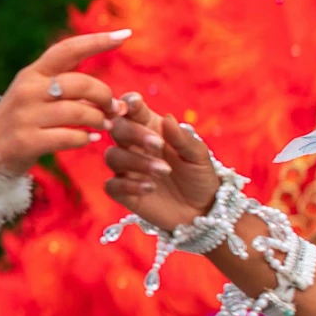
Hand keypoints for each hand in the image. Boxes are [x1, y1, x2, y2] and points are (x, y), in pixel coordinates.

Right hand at [0, 32, 128, 177]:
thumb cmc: (21, 120)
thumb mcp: (35, 93)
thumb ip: (68, 88)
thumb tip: (114, 98)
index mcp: (32, 74)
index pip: (67, 49)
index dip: (97, 41)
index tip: (125, 34)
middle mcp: (27, 90)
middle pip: (79, 83)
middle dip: (104, 95)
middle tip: (115, 108)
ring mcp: (25, 116)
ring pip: (77, 111)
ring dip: (98, 119)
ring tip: (106, 125)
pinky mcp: (26, 141)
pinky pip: (68, 137)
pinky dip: (84, 138)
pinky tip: (90, 139)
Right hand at [103, 97, 222, 231]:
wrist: (203, 212)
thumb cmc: (200, 178)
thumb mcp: (199, 157)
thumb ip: (182, 138)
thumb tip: (167, 118)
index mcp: (151, 129)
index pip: (132, 110)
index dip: (128, 103)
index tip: (134, 104)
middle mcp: (134, 146)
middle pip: (117, 128)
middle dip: (134, 133)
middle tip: (159, 145)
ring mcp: (127, 169)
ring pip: (113, 156)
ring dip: (137, 162)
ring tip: (164, 171)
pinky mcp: (123, 193)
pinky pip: (112, 185)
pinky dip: (128, 185)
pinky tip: (150, 187)